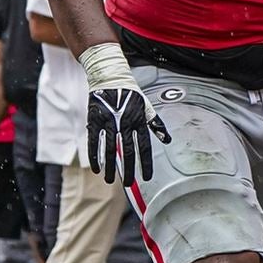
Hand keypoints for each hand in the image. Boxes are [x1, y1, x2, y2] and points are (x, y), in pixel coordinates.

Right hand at [79, 43, 170, 185]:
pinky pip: (95, 142)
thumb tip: (167, 140)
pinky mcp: (95, 121)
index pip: (145, 146)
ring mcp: (109, 122)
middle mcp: (125, 122)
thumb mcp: (146, 107)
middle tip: (128, 184)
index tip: (146, 178)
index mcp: (139, 120)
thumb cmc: (131, 95)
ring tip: (111, 180)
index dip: (146, 163)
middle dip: (128, 169)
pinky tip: (97, 169)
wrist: (110, 78)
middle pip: (127, 151)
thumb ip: (156, 124)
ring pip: (110, 150)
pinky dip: (95, 157)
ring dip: (111, 167)